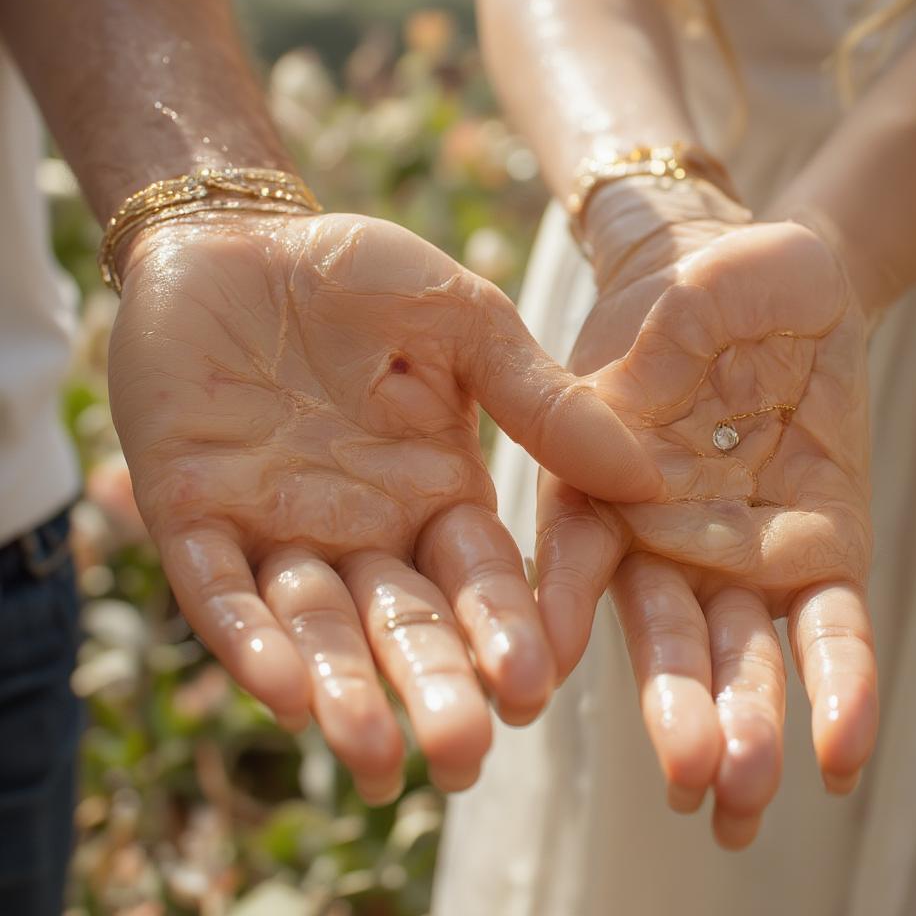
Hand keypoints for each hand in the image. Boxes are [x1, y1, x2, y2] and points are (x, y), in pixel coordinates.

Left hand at [108, 211, 659, 801]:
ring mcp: (274, 528)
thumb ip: (538, 398)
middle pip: (403, 623)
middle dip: (431, 687)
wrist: (234, 238)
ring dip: (341, 689)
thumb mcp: (462, 324)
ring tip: (372, 754)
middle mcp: (361, 528)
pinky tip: (281, 687)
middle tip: (461, 756)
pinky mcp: (191, 514)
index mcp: (434, 491)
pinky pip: (218, 588)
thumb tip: (647, 473)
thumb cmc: (356, 274)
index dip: (504, 632)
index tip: (533, 686)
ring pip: (314, 626)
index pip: (478, 578)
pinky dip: (248, 637)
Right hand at [536, 199, 876, 846]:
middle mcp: (662, 531)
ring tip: (745, 797)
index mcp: (601, 478)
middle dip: (672, 701)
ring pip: (739, 648)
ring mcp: (742, 550)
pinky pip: (830, 629)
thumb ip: (648, 353)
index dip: (553, 610)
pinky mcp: (822, 551)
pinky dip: (838, 687)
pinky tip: (838, 758)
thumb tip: (620, 427)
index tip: (537, 678)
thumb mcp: (680, 297)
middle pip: (659, 627)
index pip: (569, 553)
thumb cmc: (703, 278)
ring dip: (745, 719)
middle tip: (687, 776)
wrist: (776, 282)